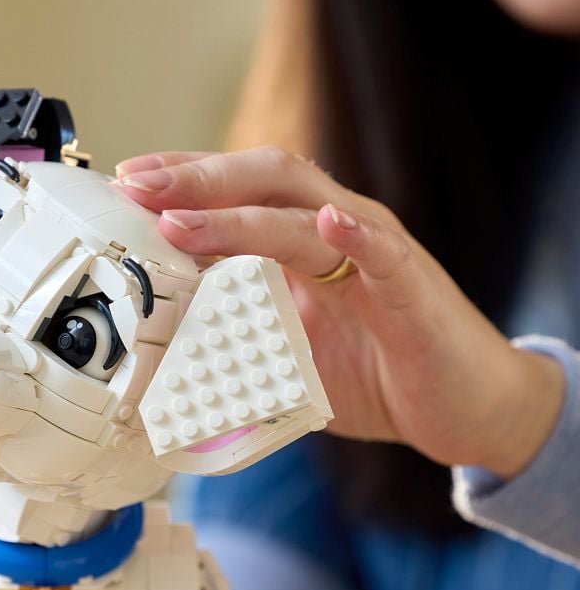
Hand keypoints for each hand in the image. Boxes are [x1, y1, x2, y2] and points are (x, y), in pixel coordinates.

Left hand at [115, 147, 564, 477]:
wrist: (463, 410)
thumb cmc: (374, 373)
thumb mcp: (284, 350)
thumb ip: (232, 330)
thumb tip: (160, 335)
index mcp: (301, 242)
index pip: (238, 191)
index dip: (182, 180)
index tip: (126, 183)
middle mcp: (336, 233)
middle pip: (265, 181)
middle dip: (195, 179)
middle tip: (137, 184)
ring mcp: (377, 256)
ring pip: (304, 215)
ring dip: (238, 215)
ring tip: (181, 217)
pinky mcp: (414, 291)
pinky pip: (386, 255)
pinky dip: (358, 236)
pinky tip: (329, 222)